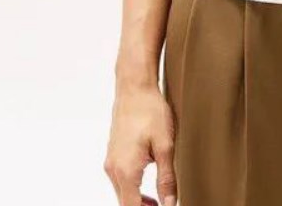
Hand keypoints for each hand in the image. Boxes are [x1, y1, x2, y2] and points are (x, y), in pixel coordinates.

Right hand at [104, 81, 178, 205]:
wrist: (134, 87)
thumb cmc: (150, 111)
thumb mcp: (165, 145)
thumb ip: (167, 179)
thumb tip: (170, 204)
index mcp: (126, 171)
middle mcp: (114, 170)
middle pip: (125, 203)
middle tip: (163, 205)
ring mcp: (111, 161)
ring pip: (122, 193)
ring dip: (137, 201)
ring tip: (157, 200)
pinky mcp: (113, 154)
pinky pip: (120, 180)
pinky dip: (132, 188)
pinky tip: (147, 180)